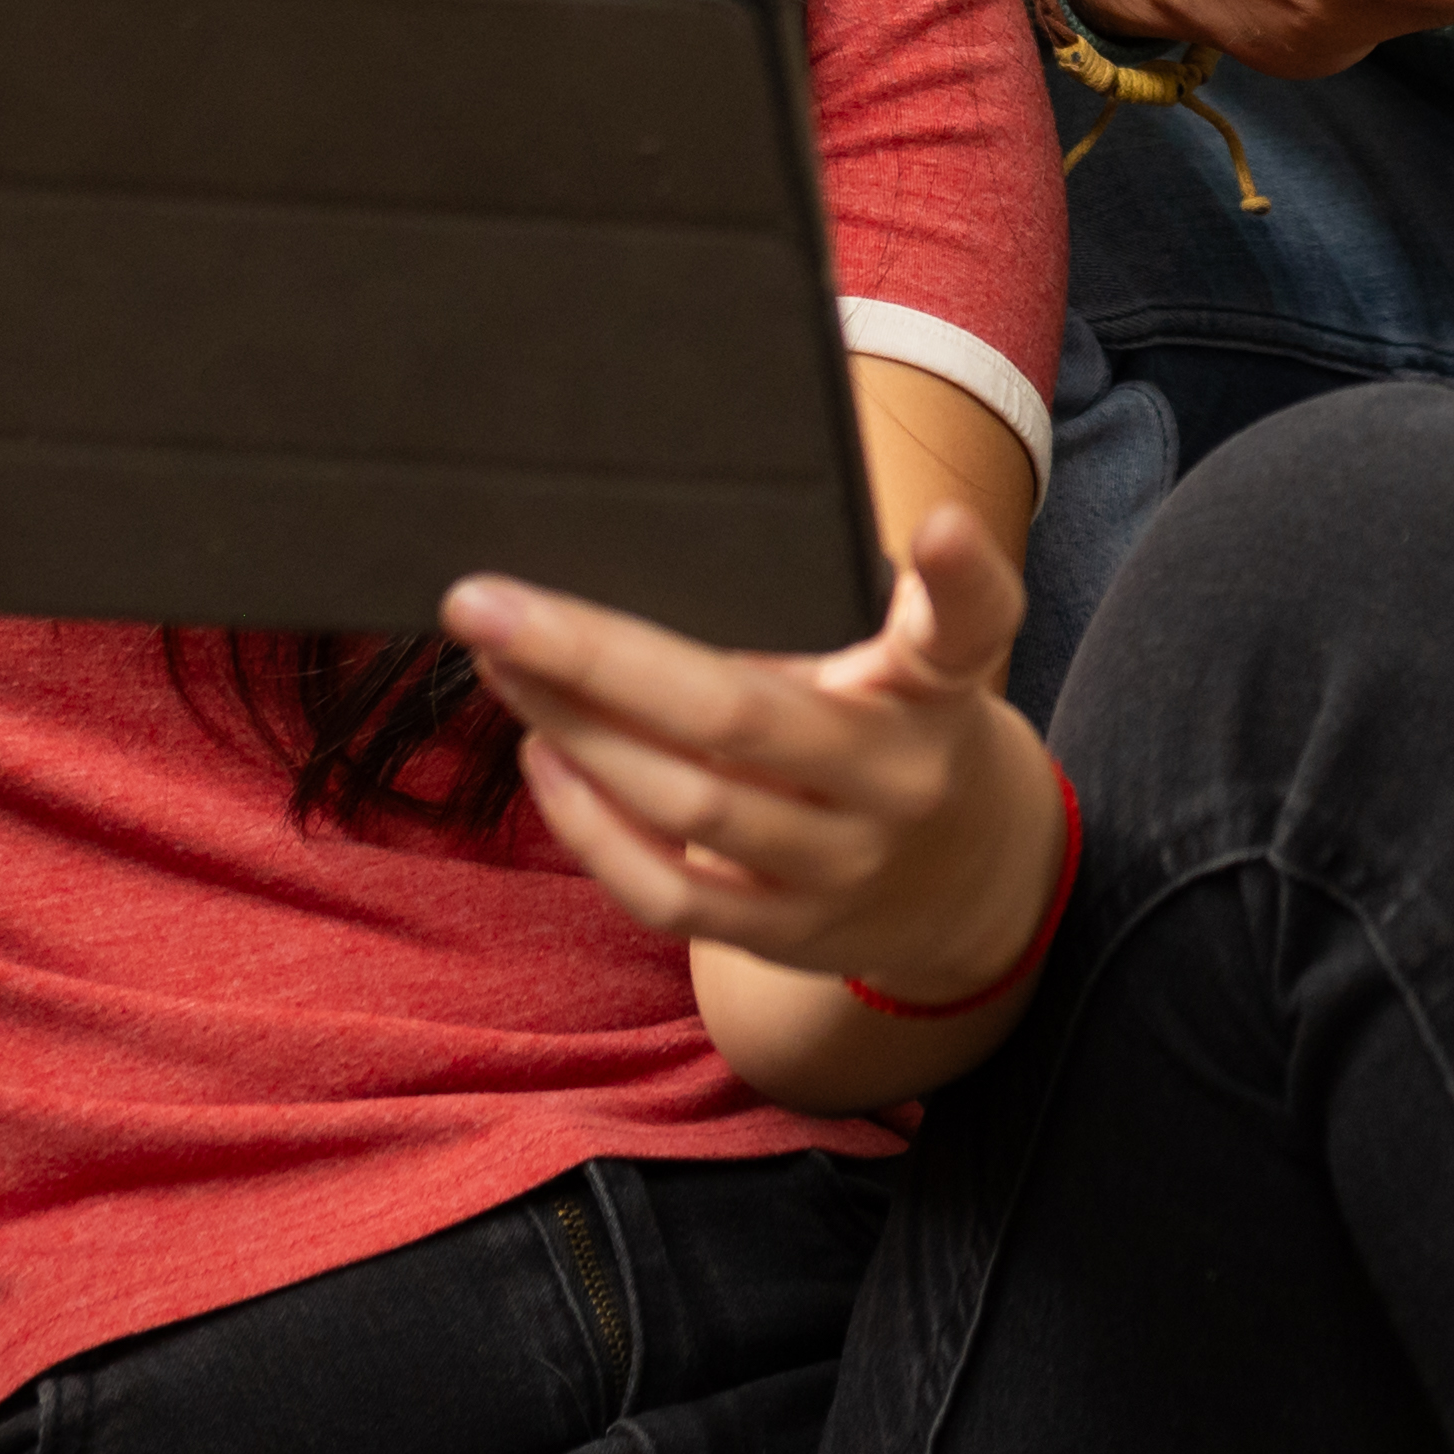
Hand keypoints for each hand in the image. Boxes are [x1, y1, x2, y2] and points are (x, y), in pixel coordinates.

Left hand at [447, 505, 1059, 1004]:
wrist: (969, 885)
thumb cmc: (907, 729)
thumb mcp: (918, 660)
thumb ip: (845, 606)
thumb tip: (657, 555)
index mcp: (939, 685)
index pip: (970, 626)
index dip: (961, 575)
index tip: (940, 522)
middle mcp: (900, 778)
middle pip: (739, 716)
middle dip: (595, 657)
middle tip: (483, 604)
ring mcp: (842, 866)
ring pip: (684, 804)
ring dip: (574, 733)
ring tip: (500, 668)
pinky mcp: (788, 932)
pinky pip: (668, 893)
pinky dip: (591, 827)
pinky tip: (545, 758)